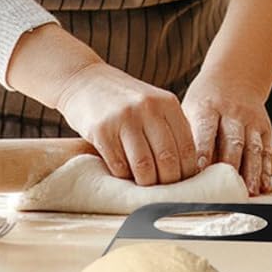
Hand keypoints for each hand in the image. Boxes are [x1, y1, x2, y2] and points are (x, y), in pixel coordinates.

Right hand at [54, 61, 197, 184]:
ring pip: (144, 166)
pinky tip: (125, 177)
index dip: (188, 170)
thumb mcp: (153, 103)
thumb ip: (169, 126)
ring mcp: (124, 119)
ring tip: (146, 188)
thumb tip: (188, 166)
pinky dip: (124, 177)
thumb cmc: (123, 99)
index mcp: (167, 103)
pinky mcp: (101, 130)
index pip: (187, 145)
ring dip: (146, 183)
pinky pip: (118, 165)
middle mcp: (148, 109)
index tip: (184, 183)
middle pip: (167, 158)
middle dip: (169, 181)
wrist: (84, 79)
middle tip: (165, 191)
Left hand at [181, 72, 271, 195]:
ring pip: (252, 147)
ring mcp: (251, 120)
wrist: (235, 78)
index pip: (206, 130)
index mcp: (208, 107)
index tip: (200, 171)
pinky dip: (265, 169)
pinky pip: (266, 150)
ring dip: (252, 172)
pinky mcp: (265, 127)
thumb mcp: (191, 108)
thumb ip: (187, 136)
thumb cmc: (206, 101)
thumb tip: (175, 170)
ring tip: (248, 192)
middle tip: (225, 189)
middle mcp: (232, 113)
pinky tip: (263, 186)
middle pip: (233, 141)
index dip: (204, 150)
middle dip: (230, 166)